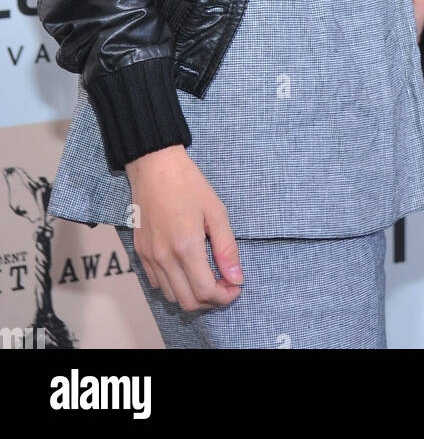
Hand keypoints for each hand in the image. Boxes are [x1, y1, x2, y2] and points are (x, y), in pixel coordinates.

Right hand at [124, 145, 242, 309]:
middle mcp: (164, 257)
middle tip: (225, 283)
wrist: (155, 166)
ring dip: (192, 294)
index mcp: (186, 246)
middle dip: (211, 300)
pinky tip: (187, 269)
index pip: (205, 291)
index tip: (236, 286)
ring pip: (172, 296)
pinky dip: (175, 285)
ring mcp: (149, 256)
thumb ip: (226, 248)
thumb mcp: (216, 211)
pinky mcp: (141, 253)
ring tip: (208, 277)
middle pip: (188, 301)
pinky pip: (157, 283)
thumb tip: (236, 278)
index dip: (224, 296)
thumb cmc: (188, 184)